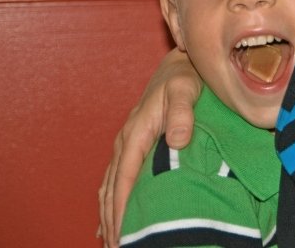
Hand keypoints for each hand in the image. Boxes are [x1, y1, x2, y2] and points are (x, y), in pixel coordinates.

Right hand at [97, 49, 200, 247]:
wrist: (180, 64)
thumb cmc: (184, 77)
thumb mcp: (186, 90)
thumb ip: (182, 113)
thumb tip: (175, 141)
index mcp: (136, 131)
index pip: (124, 177)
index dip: (121, 207)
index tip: (122, 233)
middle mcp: (126, 140)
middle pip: (112, 188)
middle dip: (111, 219)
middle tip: (117, 247)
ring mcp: (127, 143)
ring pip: (110, 186)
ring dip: (108, 214)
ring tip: (112, 241)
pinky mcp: (133, 144)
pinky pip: (115, 178)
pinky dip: (110, 200)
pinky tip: (110, 220)